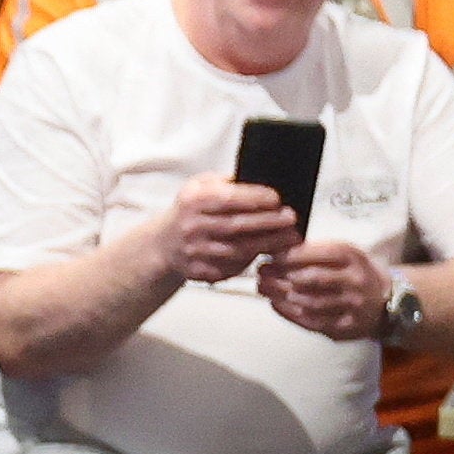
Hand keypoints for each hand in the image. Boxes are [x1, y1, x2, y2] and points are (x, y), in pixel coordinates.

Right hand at [156, 175, 305, 285]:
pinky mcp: (200, 272)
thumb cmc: (188, 211)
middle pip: (236, 226)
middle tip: (291, 218)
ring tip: (290, 237)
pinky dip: (254, 260)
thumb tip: (262, 180)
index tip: (277, 198)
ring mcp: (195, 252)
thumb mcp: (199, 187)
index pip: (227, 199)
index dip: (255, 198)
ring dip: (268, 244)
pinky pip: (232, 267)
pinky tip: (270, 253)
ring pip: (238, 250)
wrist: (163, 245)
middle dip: (268, 222)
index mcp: (193, 201)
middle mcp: (192, 227)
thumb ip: (226, 182)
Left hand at [263, 238, 393, 342]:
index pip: (317, 253)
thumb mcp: (343, 253)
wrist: (386, 301)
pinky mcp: (345, 326)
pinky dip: (289, 312)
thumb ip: (315, 251)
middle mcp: (354, 281)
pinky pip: (312, 321)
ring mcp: (351, 306)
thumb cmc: (354, 272)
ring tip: (263, 287)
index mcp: (352, 257)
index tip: (270, 254)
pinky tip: (275, 304)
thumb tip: (277, 251)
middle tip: (261, 271)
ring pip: (309, 301)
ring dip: (281, 295)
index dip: (290, 255)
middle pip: (311, 278)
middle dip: (281, 275)